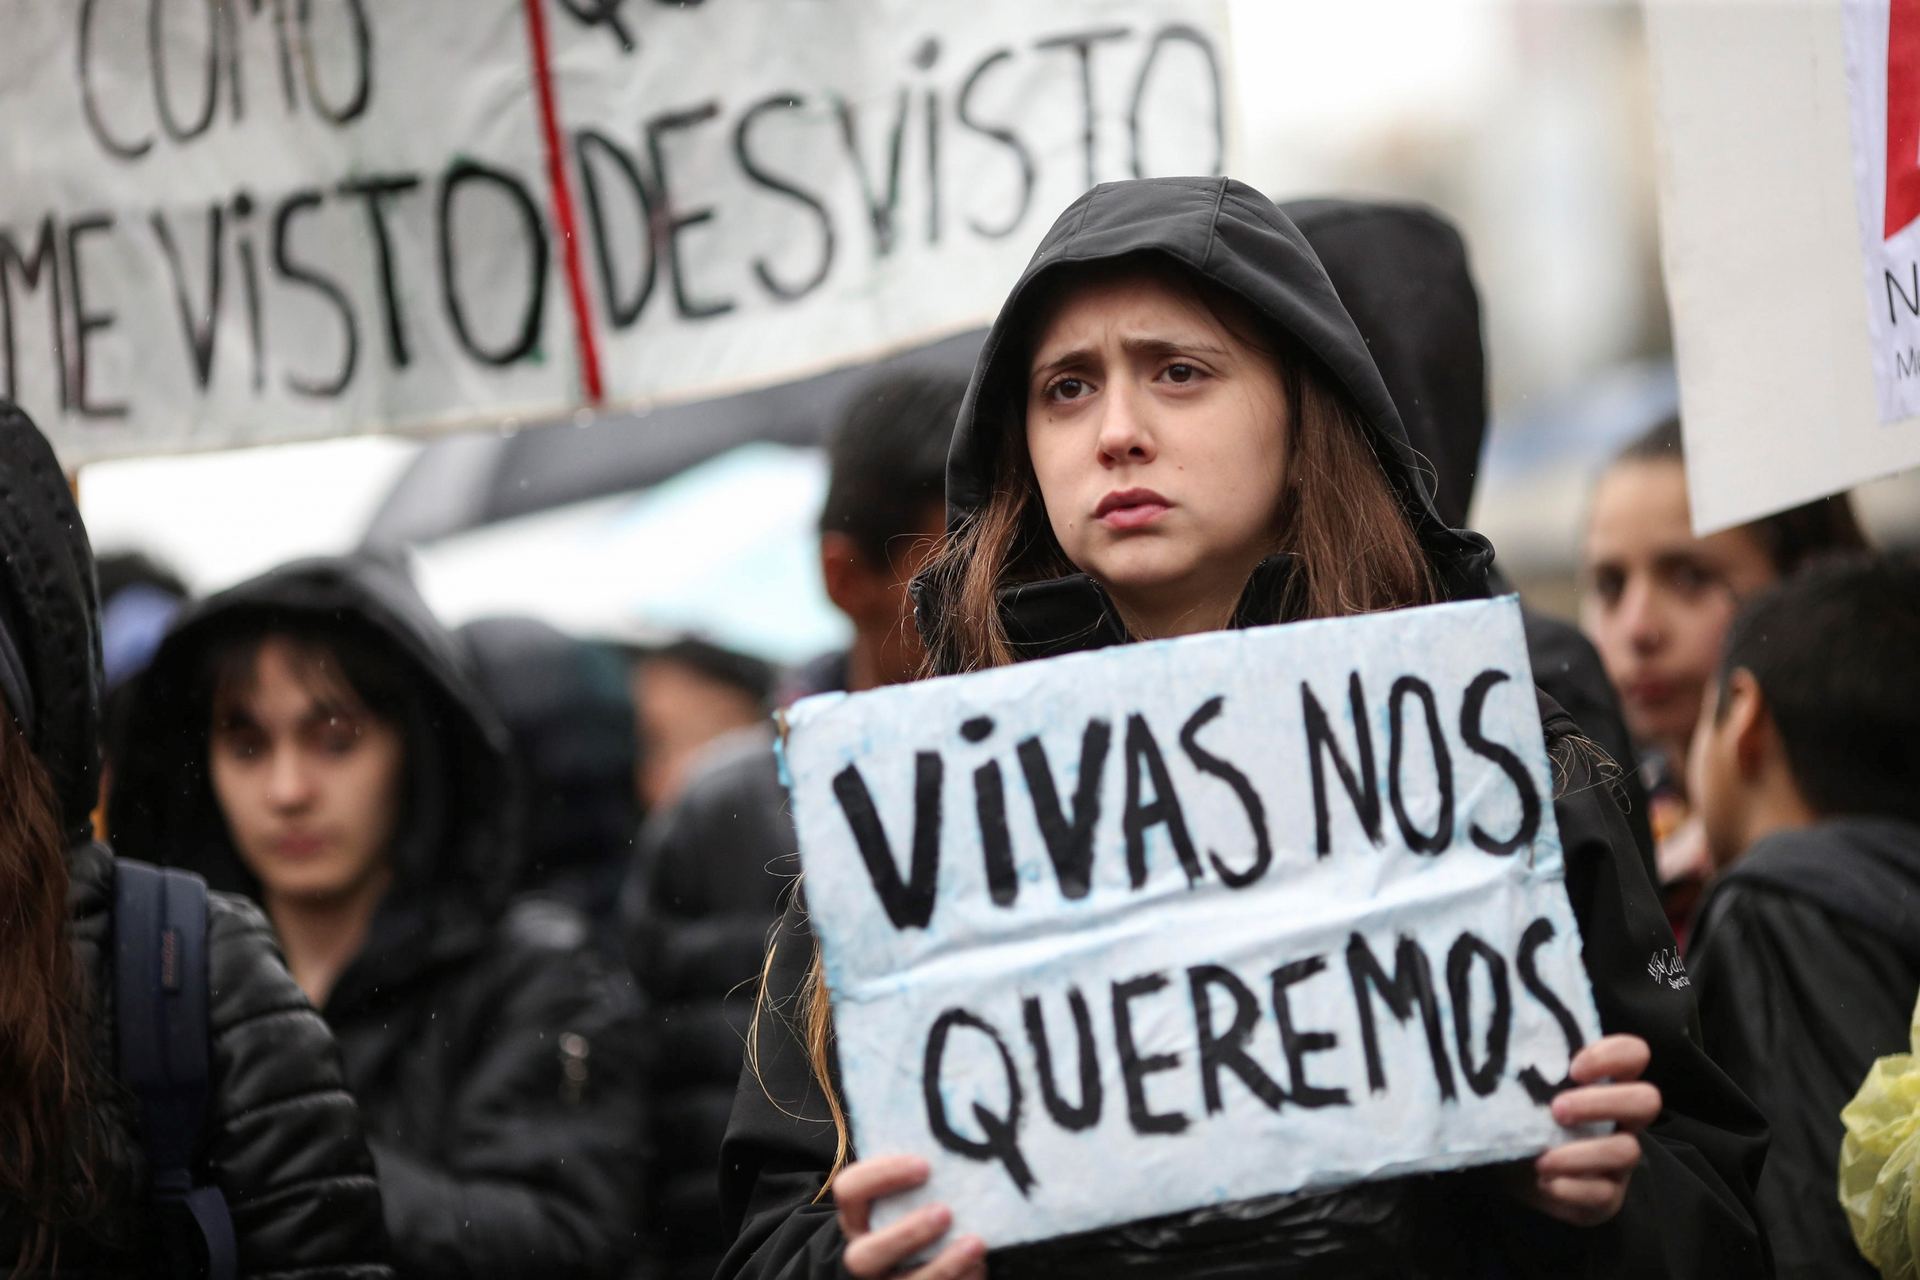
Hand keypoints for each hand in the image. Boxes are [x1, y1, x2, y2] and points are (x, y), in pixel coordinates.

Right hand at [835, 1155, 986, 1278]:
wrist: (910, 1259)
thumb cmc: (916, 1210)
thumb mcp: (904, 1193)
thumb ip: (914, 1175)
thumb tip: (955, 1134)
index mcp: (856, 1218)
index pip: (849, 1191)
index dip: (882, 1176)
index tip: (924, 1165)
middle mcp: (864, 1255)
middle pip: (864, 1256)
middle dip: (907, 1235)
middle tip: (945, 1212)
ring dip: (943, 1266)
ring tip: (976, 1244)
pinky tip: (979, 1266)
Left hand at [1508, 1034, 1661, 1226]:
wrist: (1513, 1175)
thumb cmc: (1522, 1120)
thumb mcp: (1523, 1093)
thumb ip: (1528, 1073)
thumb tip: (1506, 1056)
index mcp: (1605, 1084)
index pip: (1633, 1054)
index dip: (1613, 1056)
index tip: (1574, 1068)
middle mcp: (1621, 1119)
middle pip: (1646, 1100)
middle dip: (1601, 1103)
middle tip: (1557, 1110)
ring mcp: (1619, 1159)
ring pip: (1626, 1151)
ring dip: (1579, 1154)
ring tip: (1541, 1159)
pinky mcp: (1608, 1195)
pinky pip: (1604, 1194)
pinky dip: (1570, 1188)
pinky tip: (1545, 1182)